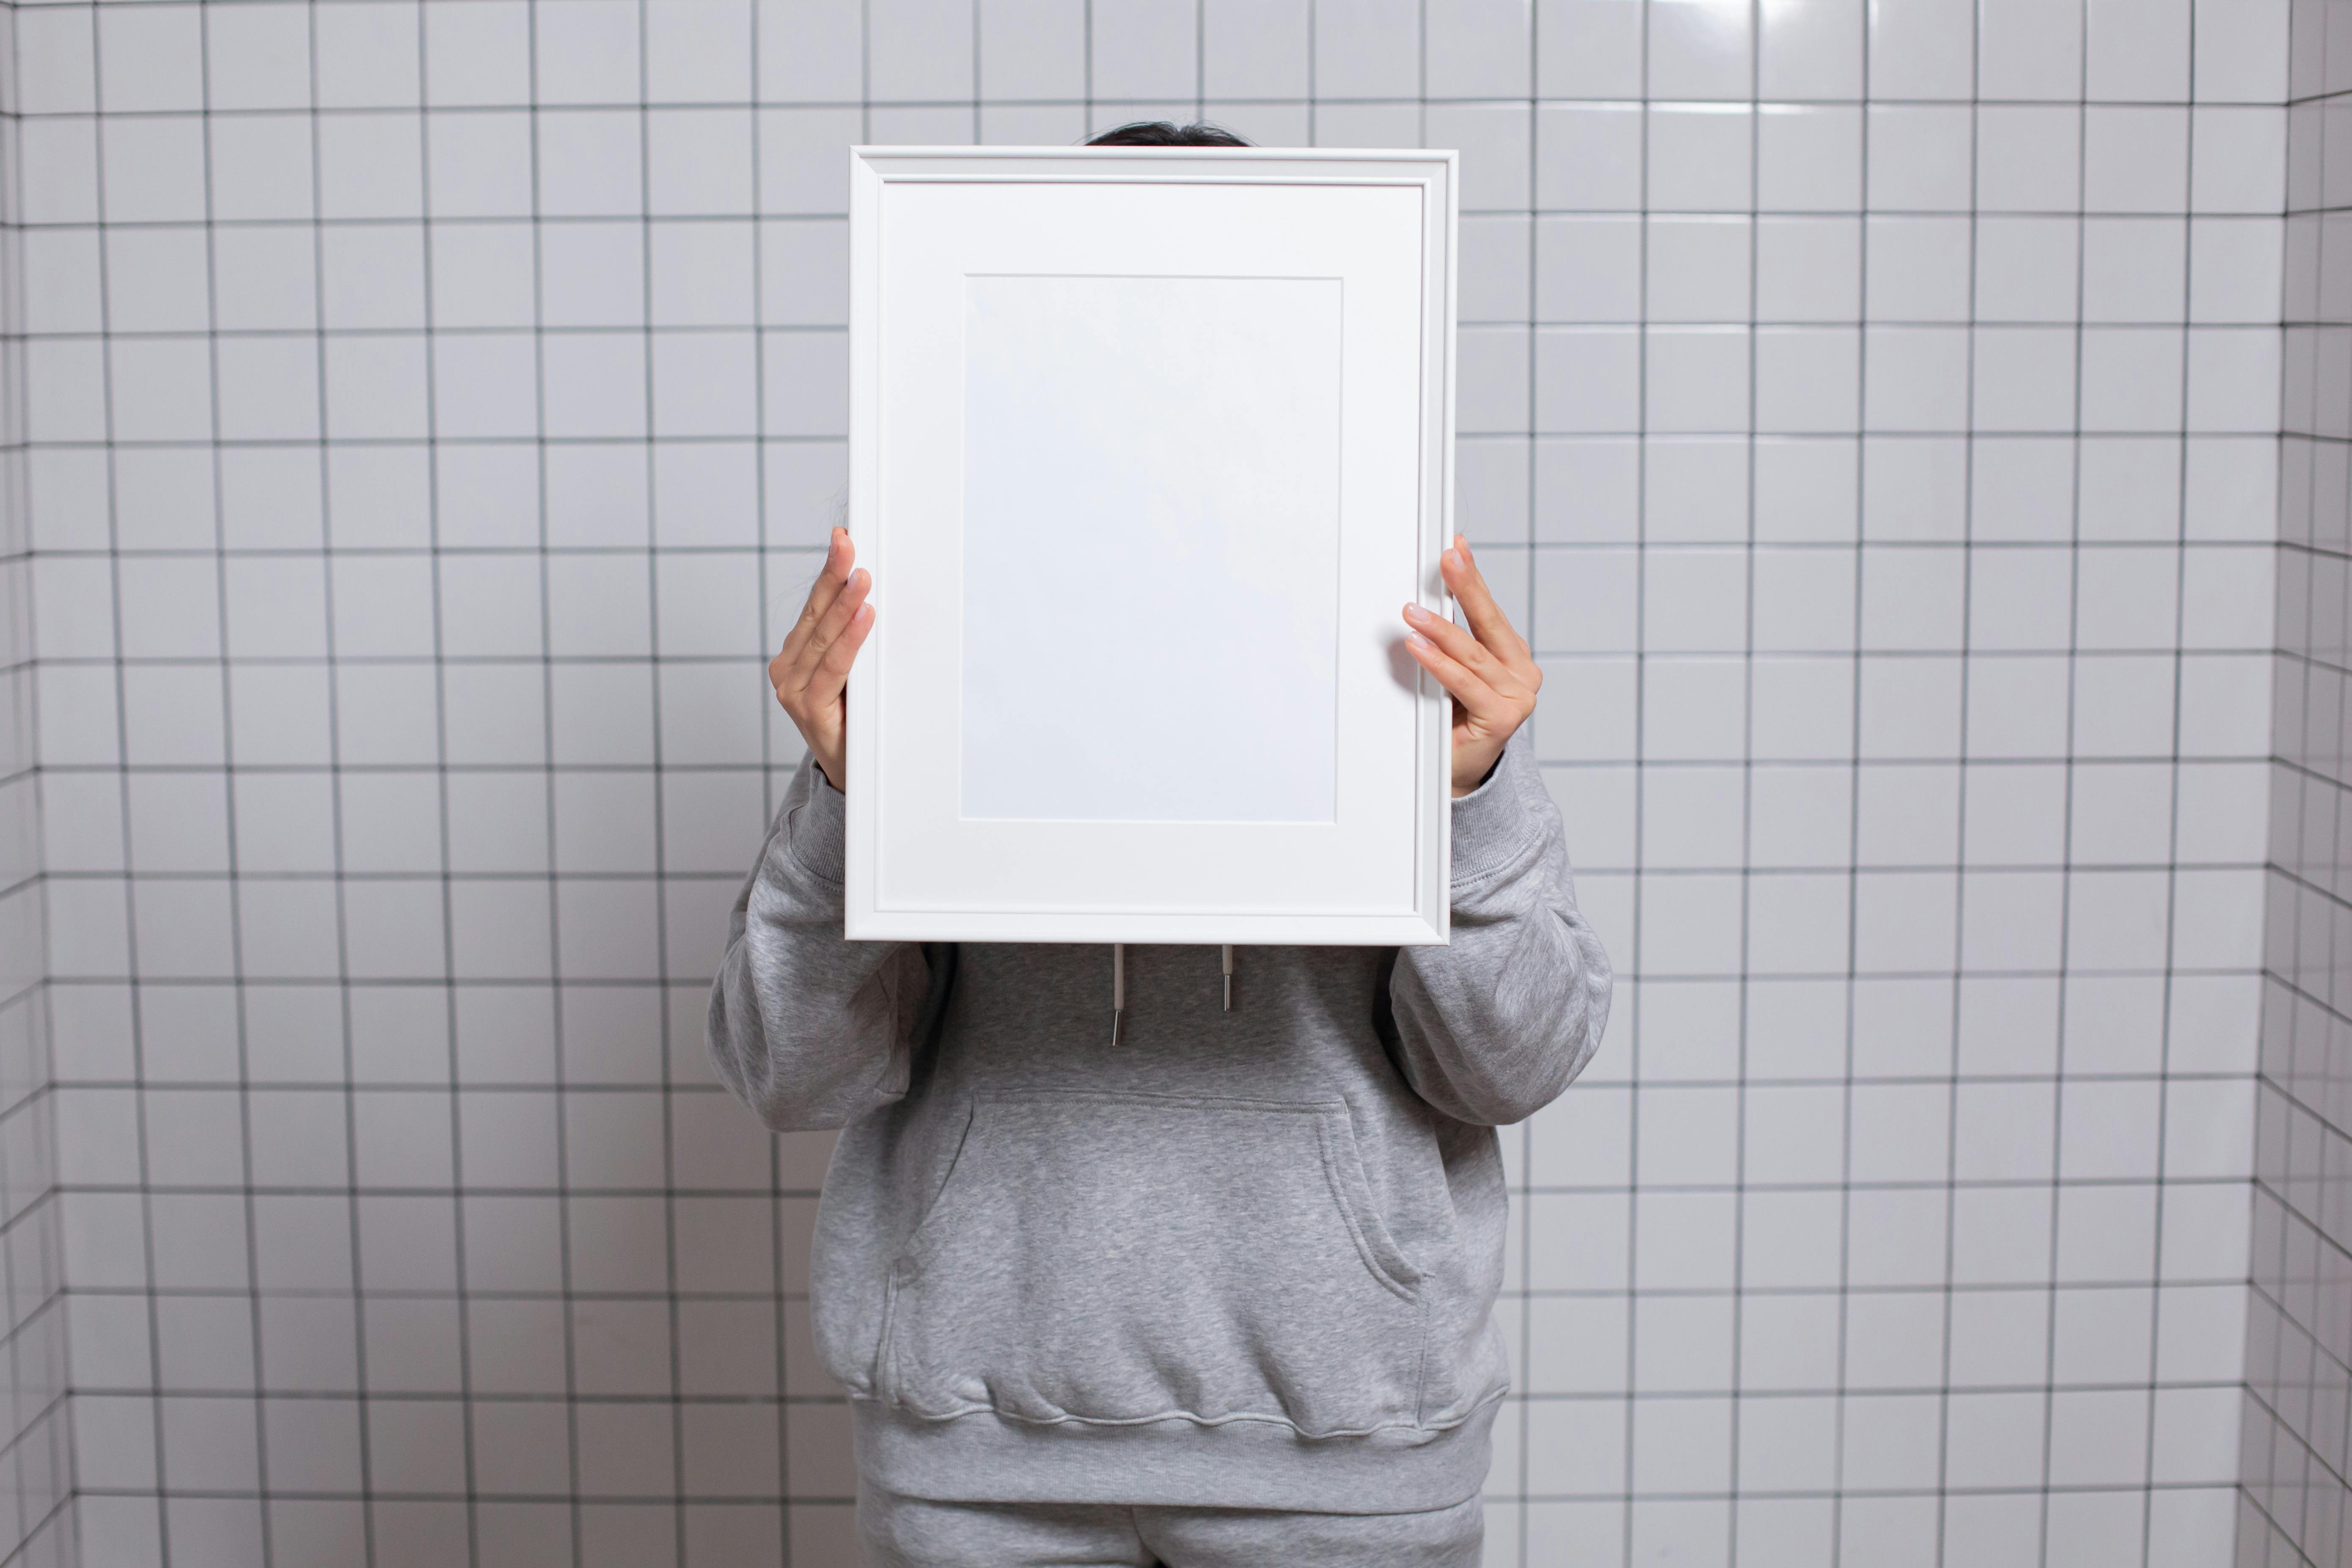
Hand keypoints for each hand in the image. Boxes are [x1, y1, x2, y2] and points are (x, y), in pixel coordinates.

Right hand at [771, 527, 873, 790]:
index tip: (844, 538)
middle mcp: (787, 667)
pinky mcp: (807, 707)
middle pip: (815, 613)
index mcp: (796, 653)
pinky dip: (850, 639)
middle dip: (834, 574)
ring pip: (823, 637)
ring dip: (844, 603)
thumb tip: (881, 596)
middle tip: (849, 544)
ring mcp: (793, 687)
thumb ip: (855, 642)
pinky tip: (864, 616)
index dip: (829, 570)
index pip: (816, 604)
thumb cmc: (853, 719)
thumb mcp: (853, 674)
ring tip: (862, 575)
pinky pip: (834, 666)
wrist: (850, 774)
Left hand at [1401, 535, 1540, 797]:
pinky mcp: (1503, 717)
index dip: (1473, 578)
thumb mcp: (1454, 672)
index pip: (1489, 610)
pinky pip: (1465, 683)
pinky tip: (1419, 647)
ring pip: (1472, 654)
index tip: (1457, 547)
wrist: (1459, 770)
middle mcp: (1521, 672)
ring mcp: (1517, 695)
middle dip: (1466, 586)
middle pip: (1488, 623)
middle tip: (1447, 559)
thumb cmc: (1455, 719)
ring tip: (1414, 611)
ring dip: (1441, 629)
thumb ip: (1450, 640)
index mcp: (1512, 656)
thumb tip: (1424, 600)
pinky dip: (1439, 664)